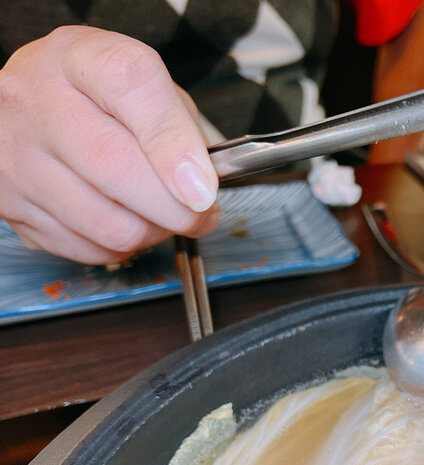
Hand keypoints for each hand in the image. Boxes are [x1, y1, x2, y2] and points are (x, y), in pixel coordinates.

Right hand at [0, 25, 219, 263]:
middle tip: (200, 214)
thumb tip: (200, 187)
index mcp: (78, 58)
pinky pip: (88, 246)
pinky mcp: (10, 204)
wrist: (28, 107)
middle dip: (177, 209)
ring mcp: (16, 156)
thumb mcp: (146, 87)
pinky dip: (120, 246)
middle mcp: (34, 101)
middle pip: (116, 168)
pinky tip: (123, 220)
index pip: (129, 84)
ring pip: (107, 224)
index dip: (174, 145)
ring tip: (161, 216)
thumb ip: (178, 125)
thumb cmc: (97, 98)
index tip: (203, 188)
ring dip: (152, 233)